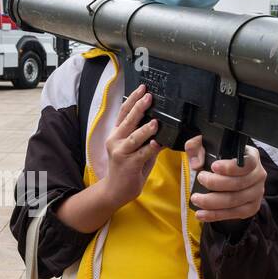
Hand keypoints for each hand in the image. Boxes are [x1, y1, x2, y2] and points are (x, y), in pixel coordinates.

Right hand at [99, 84, 160, 207]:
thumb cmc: (128, 168)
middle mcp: (115, 140)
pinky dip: (149, 149)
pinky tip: (157, 144)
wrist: (115, 191)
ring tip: (155, 122)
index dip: (133, 99)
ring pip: (134, 137)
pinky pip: (141, 154)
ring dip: (145, 129)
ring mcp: (120, 152)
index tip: (143, 88)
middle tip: (149, 97)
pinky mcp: (127, 164)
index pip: (124, 112)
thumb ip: (145, 138)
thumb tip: (162, 125)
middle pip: (128, 120)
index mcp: (117, 133)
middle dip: (139, 107)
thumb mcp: (136, 149)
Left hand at [186, 137, 265, 222]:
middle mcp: (258, 175)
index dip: (230, 167)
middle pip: (239, 183)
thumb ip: (197, 146)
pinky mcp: (250, 207)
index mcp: (252, 156)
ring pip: (235, 200)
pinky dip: (215, 215)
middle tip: (199, 179)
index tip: (213, 167)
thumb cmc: (219, 159)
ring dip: (212, 202)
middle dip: (215, 184)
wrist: (228, 176)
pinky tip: (202, 214)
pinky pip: (233, 213)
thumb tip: (196, 163)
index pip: (248, 163)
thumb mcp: (207, 146)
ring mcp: (256, 193)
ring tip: (196, 199)